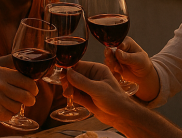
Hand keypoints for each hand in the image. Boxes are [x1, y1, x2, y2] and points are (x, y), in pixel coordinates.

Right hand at [0, 66, 38, 121]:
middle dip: (30, 100)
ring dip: (15, 107)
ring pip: (18, 107)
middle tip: (29, 101)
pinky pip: (9, 115)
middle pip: (26, 95)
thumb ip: (11, 77)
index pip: (26, 80)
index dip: (33, 88)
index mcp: (0, 72)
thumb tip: (32, 82)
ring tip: (5, 104)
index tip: (34, 91)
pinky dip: (6, 114)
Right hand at [66, 62, 181, 137]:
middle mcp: (91, 77)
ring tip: (68, 94)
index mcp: (97, 70)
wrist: (120, 116)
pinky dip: (70, 94)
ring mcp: (88, 87)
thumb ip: (82, 81)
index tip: (61, 71)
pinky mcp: (85, 97)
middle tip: (65, 86)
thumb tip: (68, 72)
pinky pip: (74, 93)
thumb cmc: (115, 99)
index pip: (79, 65)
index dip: (69, 67)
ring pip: (72, 84)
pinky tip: (70, 96)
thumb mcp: (98, 89)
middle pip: (73, 74)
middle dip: (67, 79)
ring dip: (68, 88)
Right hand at [105, 37, 153, 82]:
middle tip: (116, 65)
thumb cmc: (143, 64)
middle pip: (108, 50)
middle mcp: (119, 47)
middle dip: (111, 59)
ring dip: (112, 65)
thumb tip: (117, 52)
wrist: (143, 75)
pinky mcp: (113, 63)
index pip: (116, 43)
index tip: (118, 58)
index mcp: (126, 42)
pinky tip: (119, 73)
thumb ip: (128, 57)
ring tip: (119, 69)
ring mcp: (115, 56)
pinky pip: (108, 66)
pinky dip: (112, 70)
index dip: (115, 51)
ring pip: (107, 59)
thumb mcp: (138, 60)